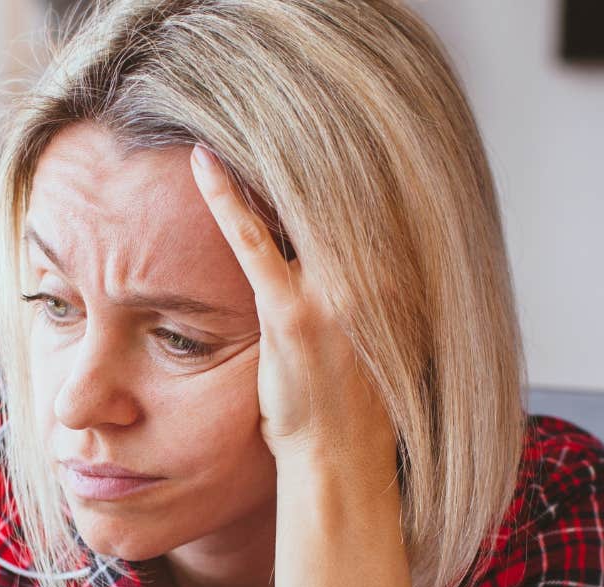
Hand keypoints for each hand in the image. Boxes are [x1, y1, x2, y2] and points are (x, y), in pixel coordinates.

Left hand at [186, 144, 398, 480]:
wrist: (341, 463)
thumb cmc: (351, 407)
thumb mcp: (381, 338)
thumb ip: (374, 290)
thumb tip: (360, 255)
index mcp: (400, 277)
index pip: (366, 197)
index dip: (336, 159)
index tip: (316, 126)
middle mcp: (375, 277)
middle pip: (333, 189)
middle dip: (299, 149)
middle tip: (267, 105)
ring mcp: (335, 294)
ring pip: (295, 204)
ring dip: (261, 161)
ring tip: (230, 117)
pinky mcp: (291, 312)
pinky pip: (253, 240)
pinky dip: (226, 199)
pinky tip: (203, 164)